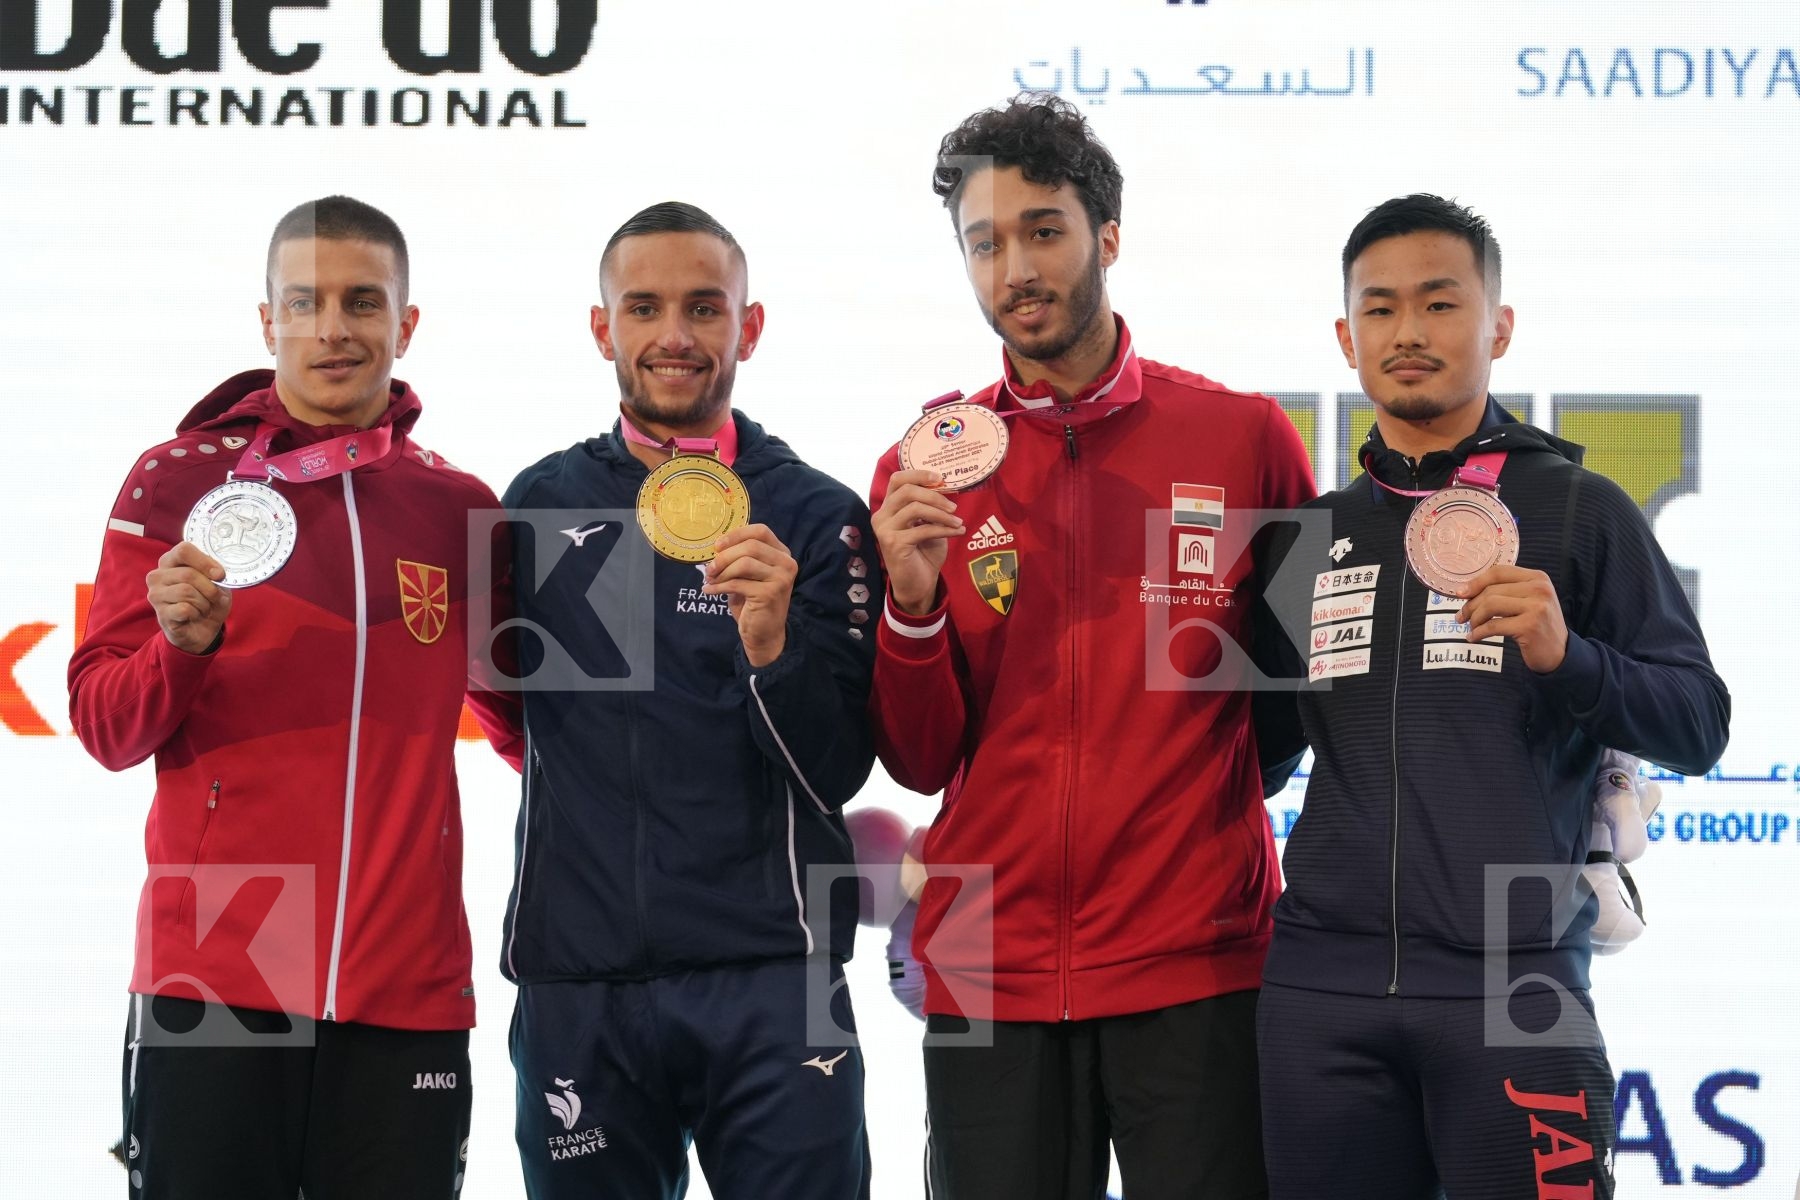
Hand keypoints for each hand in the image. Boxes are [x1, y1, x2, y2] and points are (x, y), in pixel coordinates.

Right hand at [146, 541, 231, 654]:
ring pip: (186, 591)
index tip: (220, 574)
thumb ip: (214, 572)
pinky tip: (195, 615)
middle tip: (216, 597)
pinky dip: (197, 613)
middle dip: (210, 588)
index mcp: (170, 561)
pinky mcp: (160, 613)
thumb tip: (217, 572)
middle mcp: (158, 576)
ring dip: (204, 602)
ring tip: (205, 607)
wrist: (202, 629)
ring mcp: (156, 595)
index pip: (183, 550)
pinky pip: (184, 609)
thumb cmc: (207, 600)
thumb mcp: (215, 582)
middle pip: (188, 574)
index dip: (205, 562)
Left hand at [703, 524, 797, 667]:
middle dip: (725, 556)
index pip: (760, 531)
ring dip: (722, 572)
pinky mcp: (770, 594)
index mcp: (782, 554)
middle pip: (750, 546)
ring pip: (744, 563)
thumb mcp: (748, 575)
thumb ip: (740, 558)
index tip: (718, 546)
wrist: (764, 634)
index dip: (736, 535)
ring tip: (710, 579)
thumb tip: (717, 548)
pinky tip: (710, 590)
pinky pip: (737, 583)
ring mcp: (781, 579)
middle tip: (710, 568)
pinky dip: (718, 587)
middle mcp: (786, 564)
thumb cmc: (753, 602)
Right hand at [872, 469, 961, 615]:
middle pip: (906, 490)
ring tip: (957, 521)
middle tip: (953, 505)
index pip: (897, 479)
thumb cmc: (923, 552)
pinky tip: (958, 532)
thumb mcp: (928, 523)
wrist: (918, 584)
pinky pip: (923, 529)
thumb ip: (930, 506)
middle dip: (934, 495)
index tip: (940, 478)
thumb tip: (946, 485)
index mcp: (888, 507)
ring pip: (915, 508)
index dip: (918, 474)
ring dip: (941, 514)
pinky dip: (944, 529)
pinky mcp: (894, 544)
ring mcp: (885, 530)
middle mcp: (881, 516)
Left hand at [1457, 564, 1566, 672]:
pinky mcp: (1529, 626)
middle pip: (1492, 590)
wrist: (1560, 652)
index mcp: (1538, 578)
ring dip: (1474, 618)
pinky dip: (1479, 632)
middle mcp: (1539, 589)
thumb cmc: (1537, 625)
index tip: (1460, 594)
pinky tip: (1473, 638)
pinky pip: (1493, 626)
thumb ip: (1504, 591)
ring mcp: (1536, 607)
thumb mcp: (1527, 601)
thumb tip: (1465, 591)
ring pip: (1490, 605)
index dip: (1476, 582)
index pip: (1499, 572)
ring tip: (1470, 627)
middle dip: (1471, 604)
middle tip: (1461, 617)